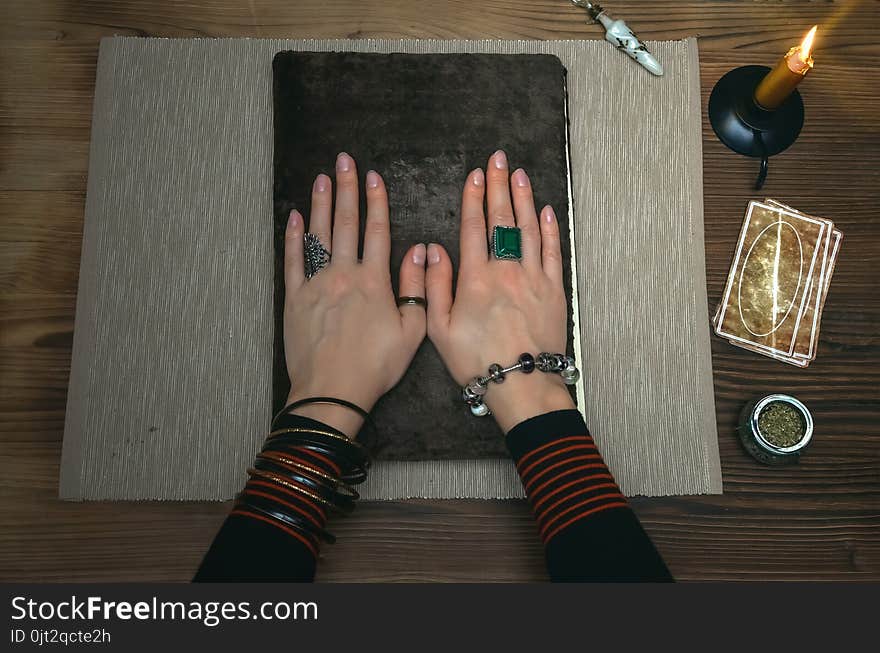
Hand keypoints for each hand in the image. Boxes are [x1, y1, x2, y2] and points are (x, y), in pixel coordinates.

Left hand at [282, 152, 426, 437]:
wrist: (331, 391)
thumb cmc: (375, 365)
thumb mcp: (411, 331)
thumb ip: (417, 288)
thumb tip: (420, 251)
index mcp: (374, 281)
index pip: (376, 231)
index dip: (376, 201)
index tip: (374, 176)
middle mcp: (344, 275)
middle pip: (346, 224)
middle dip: (347, 189)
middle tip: (343, 160)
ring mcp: (316, 284)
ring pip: (319, 235)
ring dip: (321, 204)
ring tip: (322, 177)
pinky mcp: (295, 299)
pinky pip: (294, 261)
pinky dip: (294, 237)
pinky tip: (296, 217)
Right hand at [425, 150, 575, 433]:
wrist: (521, 383)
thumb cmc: (476, 361)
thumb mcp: (439, 329)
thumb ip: (435, 287)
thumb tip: (432, 251)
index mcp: (475, 278)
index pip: (474, 227)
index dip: (474, 197)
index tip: (475, 174)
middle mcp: (506, 270)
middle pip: (502, 219)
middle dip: (498, 186)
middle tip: (498, 159)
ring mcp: (533, 278)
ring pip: (528, 229)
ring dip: (523, 198)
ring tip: (519, 173)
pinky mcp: (554, 290)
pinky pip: (551, 251)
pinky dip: (548, 229)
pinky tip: (545, 211)